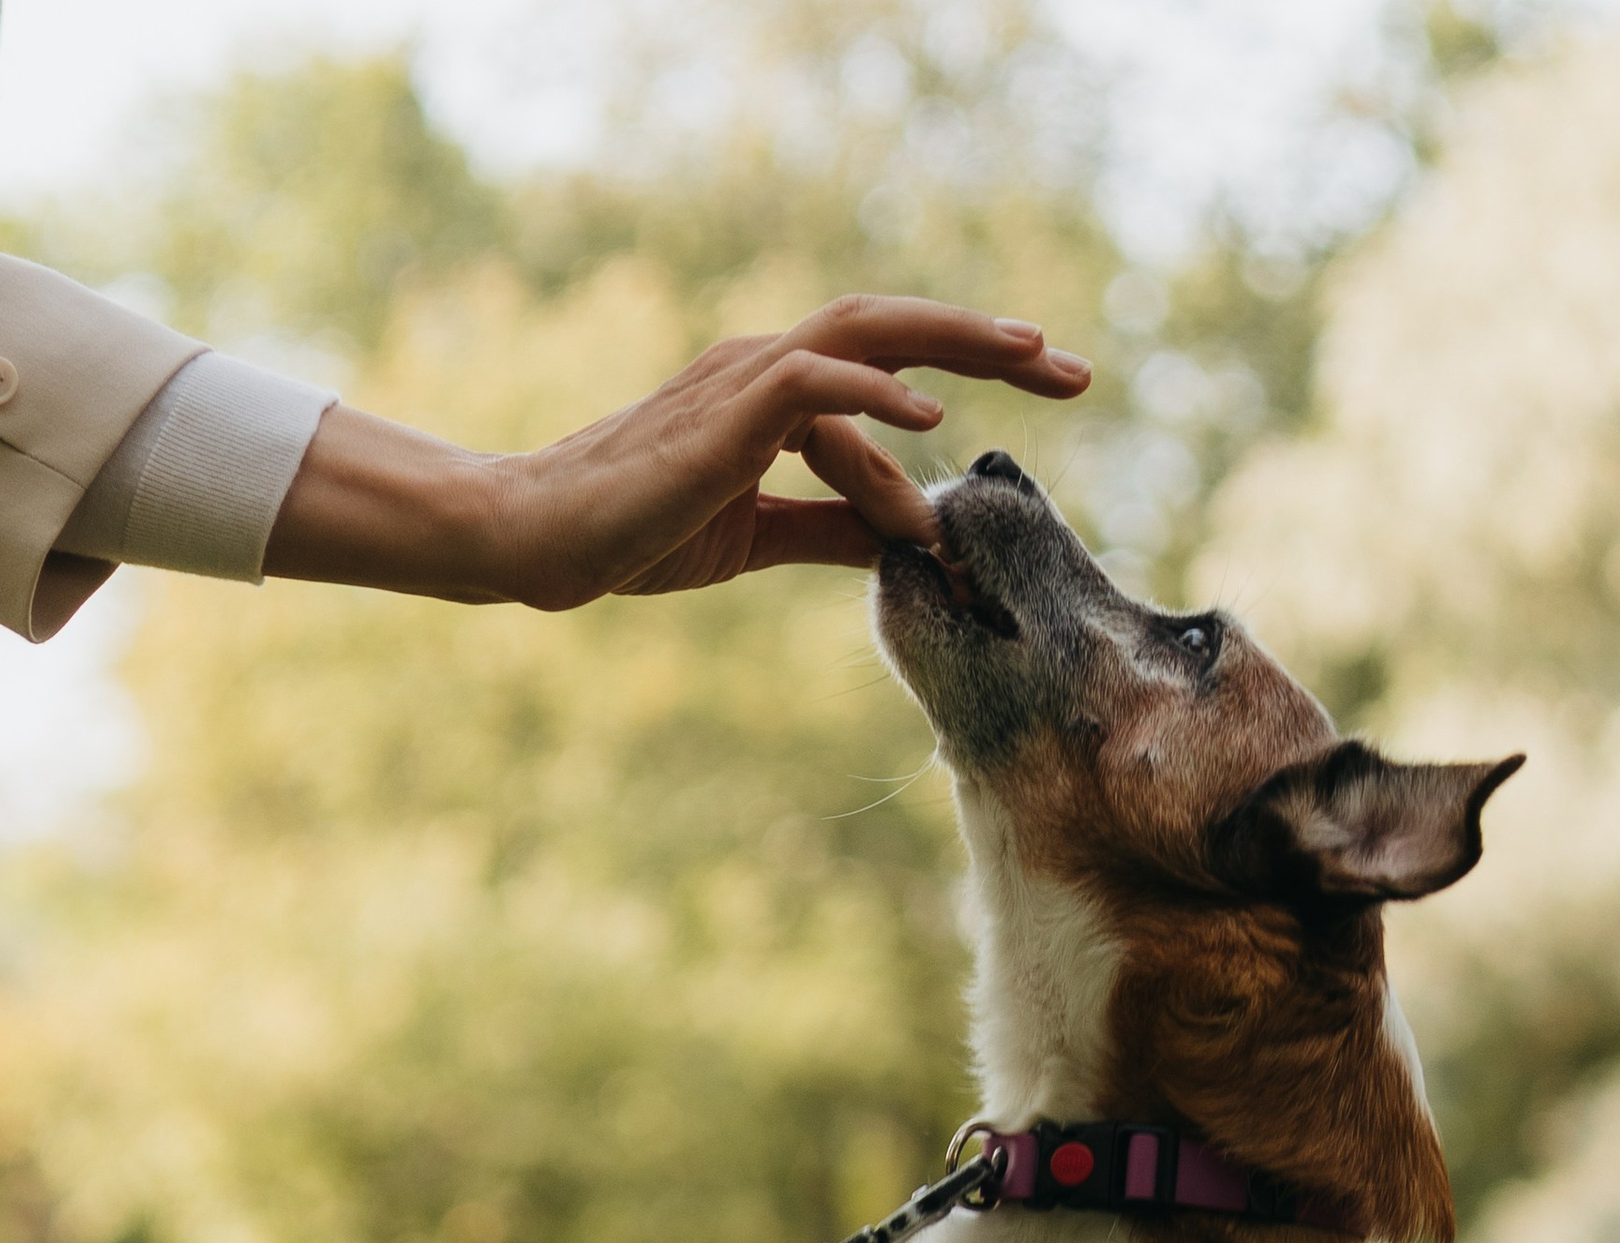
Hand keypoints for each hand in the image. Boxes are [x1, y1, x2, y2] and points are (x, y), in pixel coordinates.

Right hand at [263, 296, 1089, 608]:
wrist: (542, 539)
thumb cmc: (633, 535)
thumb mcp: (759, 539)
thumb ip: (833, 527)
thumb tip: (910, 537)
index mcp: (776, 392)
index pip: (891, 360)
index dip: (973, 367)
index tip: (1047, 391)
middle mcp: (767, 367)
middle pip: (896, 326)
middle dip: (991, 340)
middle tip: (1077, 368)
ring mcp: (745, 379)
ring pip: (866, 333)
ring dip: (955, 342)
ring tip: (1034, 359)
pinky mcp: (724, 414)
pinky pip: (814, 387)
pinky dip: (875, 398)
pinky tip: (931, 420)